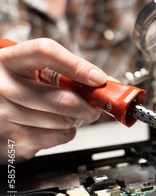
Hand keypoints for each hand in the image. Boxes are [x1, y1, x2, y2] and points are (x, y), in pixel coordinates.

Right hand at [0, 38, 106, 162]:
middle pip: (64, 99)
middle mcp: (2, 87)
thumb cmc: (11, 87)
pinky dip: (64, 132)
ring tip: (64, 112)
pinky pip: (59, 138)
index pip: (46, 52)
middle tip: (93, 105)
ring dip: (77, 119)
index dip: (78, 66)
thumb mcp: (27, 70)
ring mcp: (5, 117)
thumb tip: (106, 82)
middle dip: (90, 105)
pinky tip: (49, 124)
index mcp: (7, 60)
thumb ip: (63, 71)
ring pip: (66, 122)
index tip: (98, 78)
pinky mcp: (14, 143)